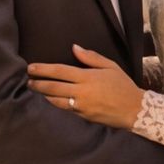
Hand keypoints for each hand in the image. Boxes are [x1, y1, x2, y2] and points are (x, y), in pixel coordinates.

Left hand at [27, 44, 144, 127]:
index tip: (31, 67)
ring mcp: (81, 106)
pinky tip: (50, 99)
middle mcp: (82, 92)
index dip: (43, 69)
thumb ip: (91, 57)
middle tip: (28, 80)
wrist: (135, 110)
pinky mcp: (83, 116)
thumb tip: (74, 47)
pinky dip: (55, 104)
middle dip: (38, 83)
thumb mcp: (110, 66)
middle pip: (53, 87)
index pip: (60, 71)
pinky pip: (65, 109)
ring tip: (36, 89)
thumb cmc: (123, 85)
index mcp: (88, 77)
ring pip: (56, 101)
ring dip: (44, 95)